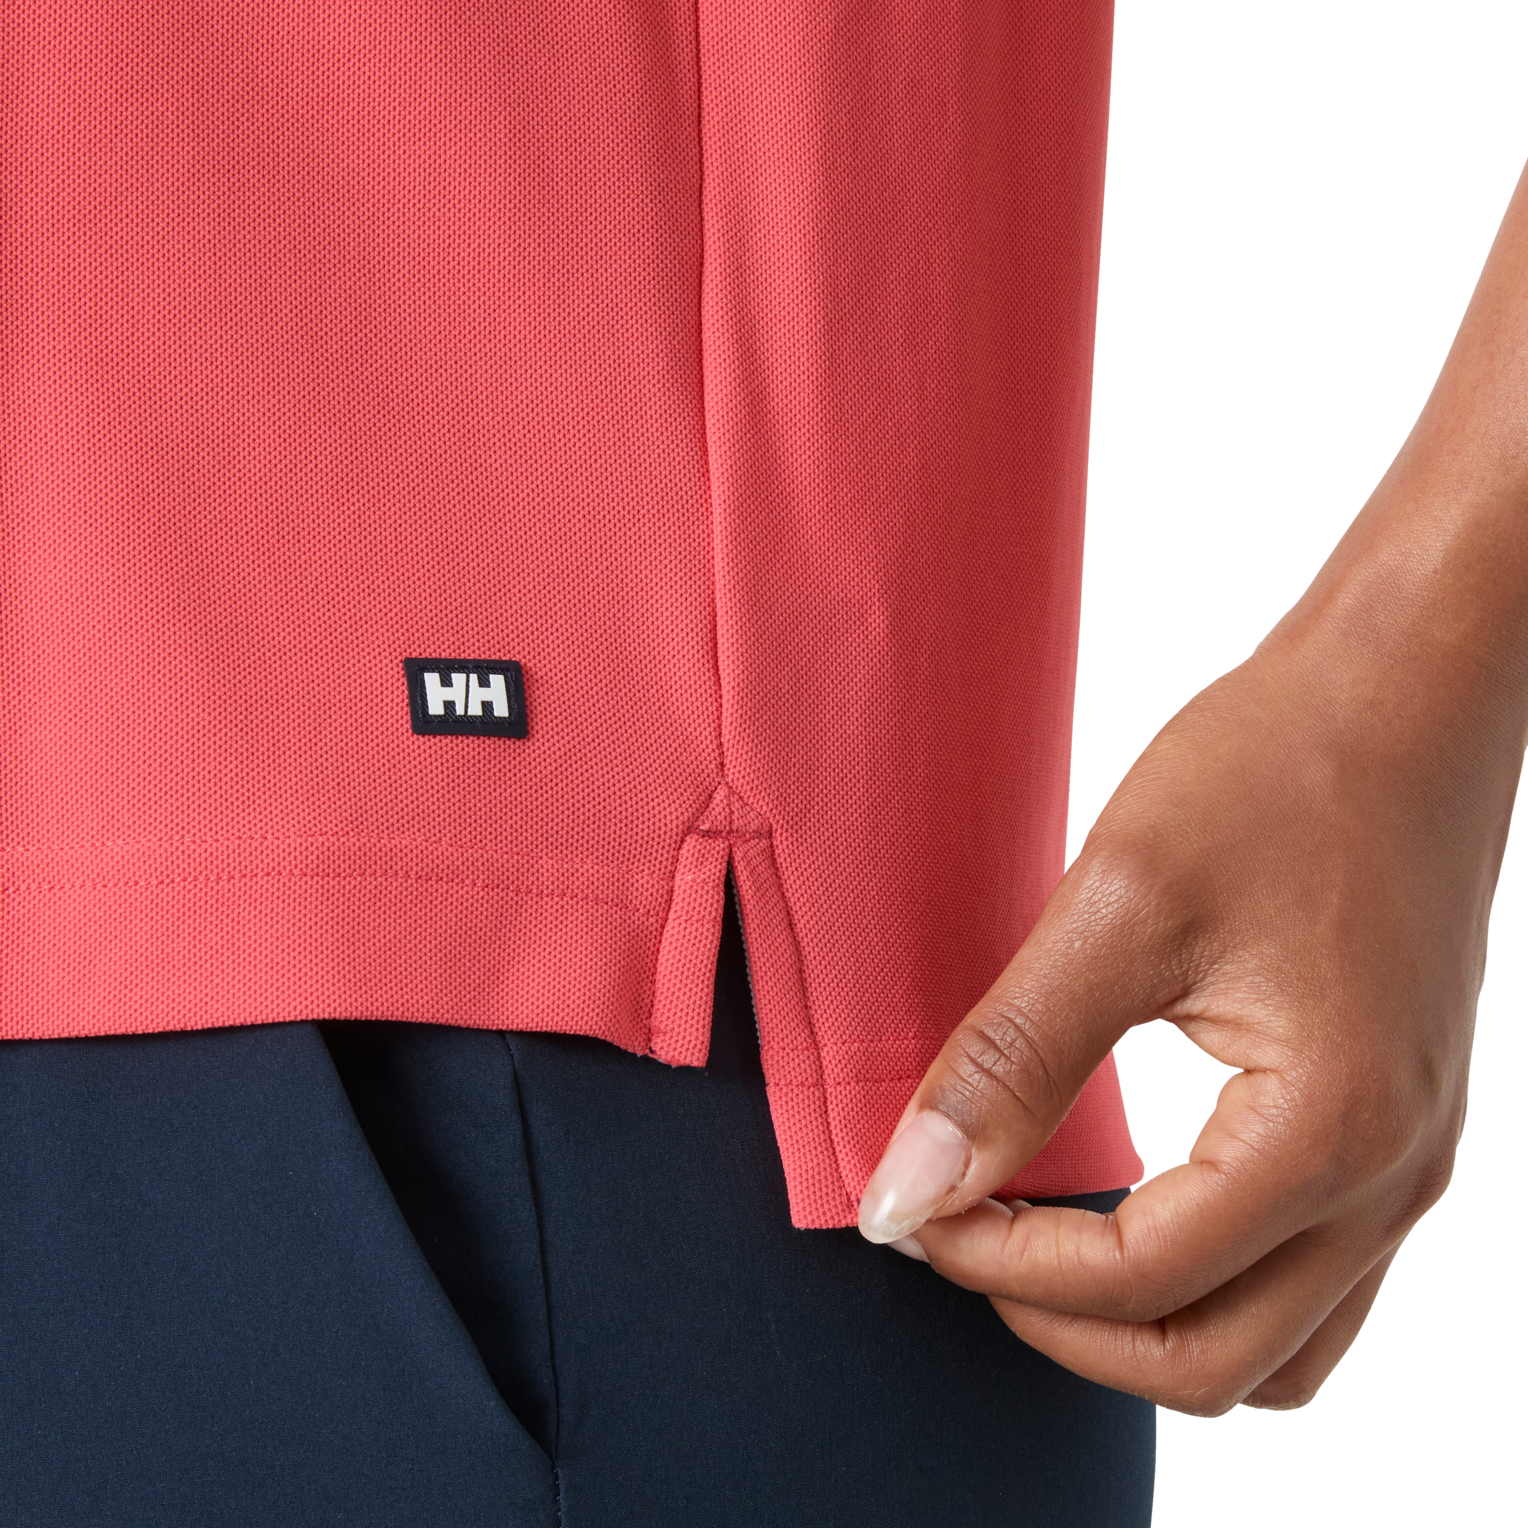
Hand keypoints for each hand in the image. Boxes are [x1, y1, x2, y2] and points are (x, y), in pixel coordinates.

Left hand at [857, 162, 1527, 1415]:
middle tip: (959, 1234)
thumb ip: (1010, 1059)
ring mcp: (1408, 1161)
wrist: (1410, 690)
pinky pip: (1308, 1278)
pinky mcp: (1396, 1124)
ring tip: (1034, 1237)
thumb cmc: (1280, 768)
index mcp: (1324, 1131)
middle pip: (1211, 1363)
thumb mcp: (1118, 907)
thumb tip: (909, 1188)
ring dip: (1142, 1323)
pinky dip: (1207, 1278)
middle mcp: (1389, 1178)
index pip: (1136, 1282)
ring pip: (1273, 1347)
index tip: (909, 1209)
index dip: (997, 1265)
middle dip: (1061, 1325)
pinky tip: (1129, 1201)